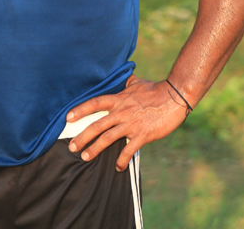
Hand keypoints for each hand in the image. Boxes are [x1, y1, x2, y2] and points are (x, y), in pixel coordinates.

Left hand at [66, 75, 188, 170]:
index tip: (68, 118)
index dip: (80, 110)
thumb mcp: (136, 82)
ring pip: (108, 139)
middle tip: (72, 147)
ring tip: (85, 157)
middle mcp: (121, 112)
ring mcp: (131, 124)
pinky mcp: (143, 135)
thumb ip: (125, 82)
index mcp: (119, 99)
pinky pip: (128, 150)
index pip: (95, 104)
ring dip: (95, 149)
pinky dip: (121, 160)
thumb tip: (120, 74)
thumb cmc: (155, 89)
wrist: (175, 97)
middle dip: (82, 137)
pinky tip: (118, 167)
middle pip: (97, 125)